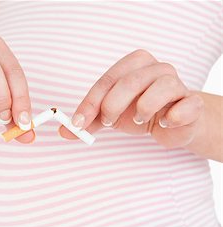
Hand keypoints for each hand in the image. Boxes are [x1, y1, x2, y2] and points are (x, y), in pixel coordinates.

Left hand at [59, 49, 204, 148]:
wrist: (174, 123)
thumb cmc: (140, 112)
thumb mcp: (110, 116)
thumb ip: (88, 122)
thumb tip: (64, 132)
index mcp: (133, 65)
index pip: (107, 80)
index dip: (90, 103)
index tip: (77, 123)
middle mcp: (156, 68)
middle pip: (130, 81)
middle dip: (112, 105)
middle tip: (107, 122)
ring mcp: (177, 83)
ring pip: (161, 87)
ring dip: (143, 108)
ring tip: (138, 119)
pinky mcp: (192, 102)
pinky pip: (187, 105)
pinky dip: (173, 116)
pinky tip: (165, 122)